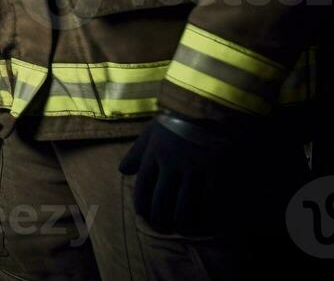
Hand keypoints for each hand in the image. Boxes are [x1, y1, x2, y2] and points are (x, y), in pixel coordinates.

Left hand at [119, 110, 236, 234]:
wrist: (211, 109)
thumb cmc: (179, 122)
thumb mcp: (153, 131)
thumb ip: (137, 152)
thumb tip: (123, 171)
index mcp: (154, 154)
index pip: (142, 190)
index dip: (142, 208)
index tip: (145, 216)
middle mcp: (171, 164)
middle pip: (160, 204)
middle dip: (160, 222)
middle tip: (163, 228)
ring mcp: (193, 170)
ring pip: (183, 209)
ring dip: (181, 225)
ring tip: (182, 228)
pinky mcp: (214, 173)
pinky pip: (207, 203)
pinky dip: (204, 217)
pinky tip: (203, 222)